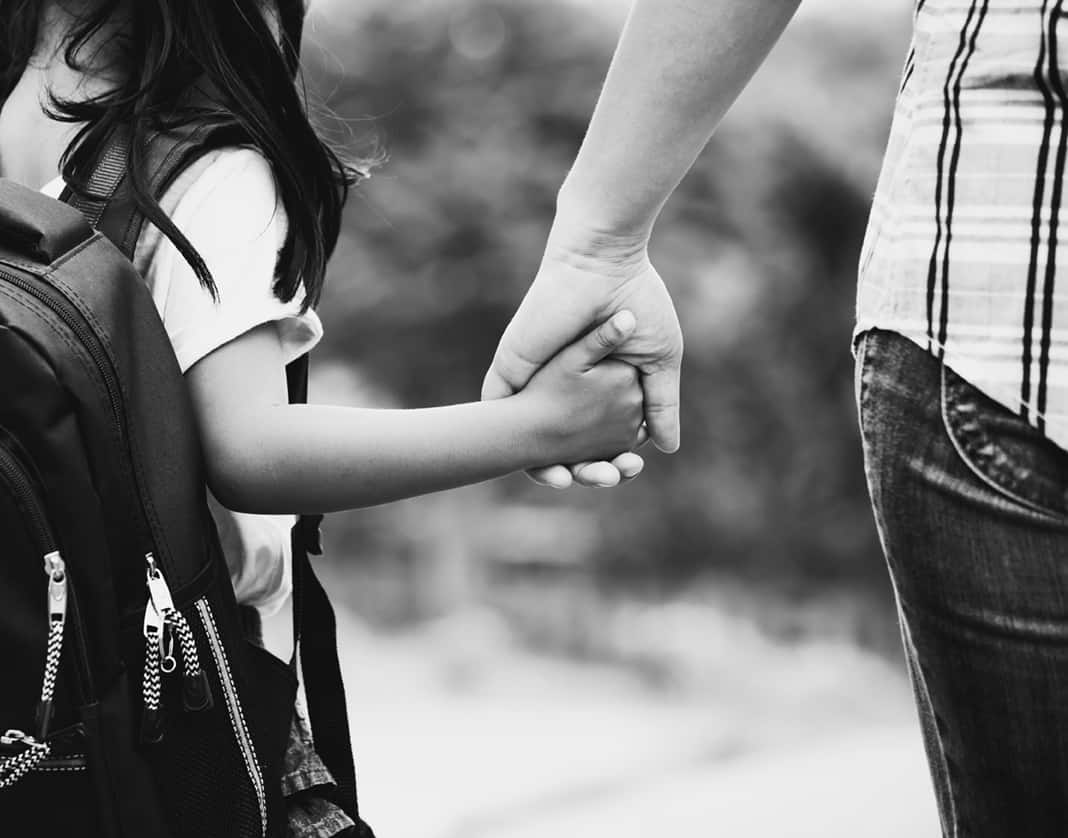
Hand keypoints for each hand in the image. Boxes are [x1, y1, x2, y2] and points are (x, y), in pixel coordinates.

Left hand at [482, 220, 682, 486]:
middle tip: (608, 479)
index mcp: (598, 388)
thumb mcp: (658, 362)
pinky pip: (499, 420)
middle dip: (586, 471)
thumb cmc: (636, 303)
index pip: (601, 439)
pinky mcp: (510, 372)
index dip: (614, 460)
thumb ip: (661, 405)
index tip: (630, 469)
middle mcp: (564, 389)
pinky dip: (512, 448)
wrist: (601, 265)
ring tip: (571, 481)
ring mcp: (536, 383)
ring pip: (532, 443)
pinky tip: (535, 467)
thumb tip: (668, 448)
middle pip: (567, 448)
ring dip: (549, 469)